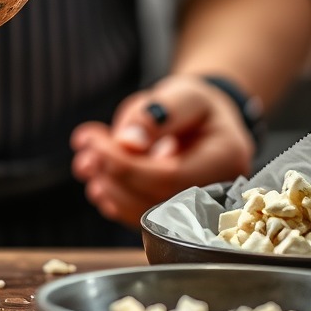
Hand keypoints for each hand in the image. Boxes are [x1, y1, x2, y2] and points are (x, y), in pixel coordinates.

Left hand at [70, 74, 255, 226]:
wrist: (206, 122)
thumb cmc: (198, 106)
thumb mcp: (184, 94)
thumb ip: (158, 114)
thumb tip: (127, 143)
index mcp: (225, 159)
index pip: (170, 177)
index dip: (126, 165)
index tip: (93, 142)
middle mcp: (216, 193)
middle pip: (155, 199)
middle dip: (112, 175)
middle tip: (85, 149)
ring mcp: (196, 210)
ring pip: (144, 214)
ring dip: (108, 189)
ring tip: (86, 160)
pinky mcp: (175, 215)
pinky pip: (142, 216)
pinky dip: (114, 198)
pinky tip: (99, 176)